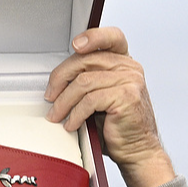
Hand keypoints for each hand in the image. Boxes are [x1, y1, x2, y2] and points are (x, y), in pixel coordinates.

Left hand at [43, 27, 174, 186]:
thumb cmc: (116, 125)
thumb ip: (87, 80)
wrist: (137, 149)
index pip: (111, 38)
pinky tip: (71, 124)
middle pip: (86, 61)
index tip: (75, 45)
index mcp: (124, 63)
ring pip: (83, 82)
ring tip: (56, 115)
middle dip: (60, 79)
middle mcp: (130, 68)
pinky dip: (75, 113)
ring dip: (64, 101)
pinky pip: (90, 100)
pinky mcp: (127, 96)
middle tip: (50, 97)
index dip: (92, 37)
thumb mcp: (100, 96)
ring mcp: (130, 80)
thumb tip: (56, 80)